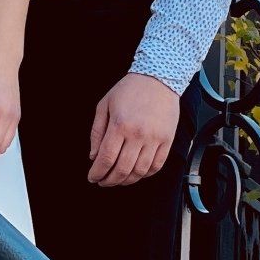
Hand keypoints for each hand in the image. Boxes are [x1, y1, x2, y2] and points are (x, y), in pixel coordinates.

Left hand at [87, 73, 179, 187]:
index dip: (97, 173)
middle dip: (109, 180)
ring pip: (140, 172)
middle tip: (103, 181)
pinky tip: (136, 173)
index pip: (106, 159)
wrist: (158, 78)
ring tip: (119, 179)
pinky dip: (145, 174)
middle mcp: (138, 134)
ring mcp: (155, 138)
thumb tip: (94, 156)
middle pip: (122, 169)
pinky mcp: (167, 140)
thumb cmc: (129, 89)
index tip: (92, 177)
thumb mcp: (104, 105)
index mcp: (120, 125)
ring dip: (127, 181)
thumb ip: (97, 132)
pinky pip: (157, 166)